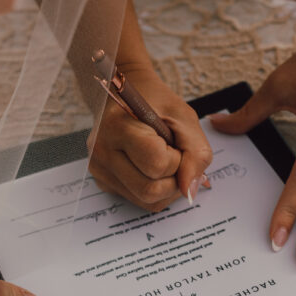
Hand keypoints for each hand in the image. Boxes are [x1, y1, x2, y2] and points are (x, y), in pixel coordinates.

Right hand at [88, 63, 212, 210]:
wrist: (122, 93)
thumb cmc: (155, 102)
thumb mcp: (184, 118)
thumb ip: (196, 154)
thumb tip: (190, 192)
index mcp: (118, 127)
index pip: (158, 165)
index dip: (178, 159)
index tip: (176, 143)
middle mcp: (102, 152)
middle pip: (150, 191)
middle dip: (174, 179)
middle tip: (174, 155)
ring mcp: (99, 169)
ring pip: (146, 201)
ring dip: (167, 188)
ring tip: (165, 161)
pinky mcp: (103, 181)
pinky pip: (138, 200)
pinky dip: (155, 190)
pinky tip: (151, 167)